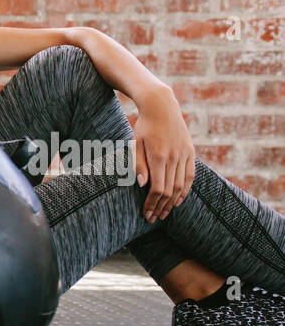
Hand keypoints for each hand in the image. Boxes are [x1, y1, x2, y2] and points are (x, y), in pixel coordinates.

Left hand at [133, 88, 196, 221]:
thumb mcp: (135, 143)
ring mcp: (184, 155)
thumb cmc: (144, 126)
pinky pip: (190, 176)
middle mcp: (174, 157)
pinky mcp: (190, 152)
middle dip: (161, 207)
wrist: (162, 107)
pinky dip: (186, 190)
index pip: (157, 189)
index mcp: (158, 156)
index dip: (152, 204)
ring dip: (173, 203)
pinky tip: (178, 201)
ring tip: (164, 213)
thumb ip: (139, 165)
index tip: (146, 214)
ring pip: (181, 185)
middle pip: (170, 190)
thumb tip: (142, 185)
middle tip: (153, 219)